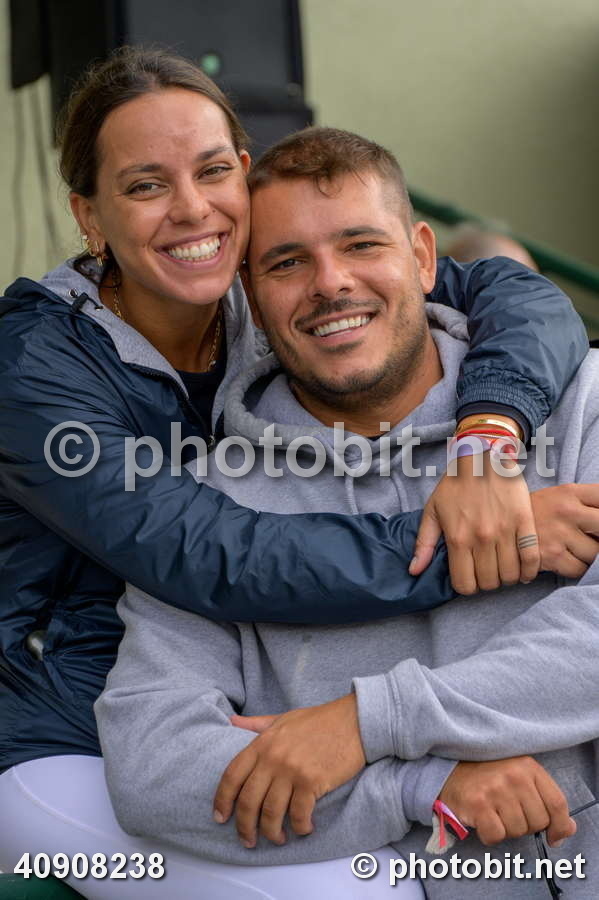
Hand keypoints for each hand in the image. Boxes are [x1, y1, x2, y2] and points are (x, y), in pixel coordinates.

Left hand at [213, 694, 365, 847]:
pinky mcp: (311, 781)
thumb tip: (232, 720)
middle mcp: (273, 757)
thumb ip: (256, 724)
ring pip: (271, 813)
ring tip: (277, 839)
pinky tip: (304, 829)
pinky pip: (298, 814)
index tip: (220, 817)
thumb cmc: (319, 720)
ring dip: (271, 833)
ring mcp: (291, 770)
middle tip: (248, 840)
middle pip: (248, 801)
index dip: (222, 800)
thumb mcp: (283, 718)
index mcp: (262, 743)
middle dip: (244, 827)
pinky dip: (299, 828)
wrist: (353, 720)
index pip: (232, 776)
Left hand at [410, 450, 539, 593]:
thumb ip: (423, 544)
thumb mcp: (432, 511)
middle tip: (486, 572)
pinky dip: (529, 570)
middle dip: (487, 583)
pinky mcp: (524, 521)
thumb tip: (414, 571)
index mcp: (457, 537)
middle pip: (489, 583)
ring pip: (510, 575)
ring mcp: (505, 530)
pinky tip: (522, 569)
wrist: (482, 455)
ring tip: (502, 568)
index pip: (464, 584)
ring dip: (506, 577)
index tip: (469, 578)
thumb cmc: (454, 483)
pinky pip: (531, 558)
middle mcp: (481, 537)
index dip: (467, 587)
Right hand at [440, 757, 575, 846]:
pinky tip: (483, 820)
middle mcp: (514, 776)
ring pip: (517, 831)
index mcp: (529, 767)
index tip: (554, 835)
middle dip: (525, 824)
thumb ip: (546, 800)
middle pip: (538, 822)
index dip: (559, 826)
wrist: (450, 769)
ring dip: (506, 829)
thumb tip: (567, 829)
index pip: (557, 804)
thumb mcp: (521, 777)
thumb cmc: (489, 775)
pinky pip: (496, 836)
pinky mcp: (477, 804)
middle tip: (509, 812)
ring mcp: (495, 789)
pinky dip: (490, 835)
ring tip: (494, 812)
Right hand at [531, 483, 598, 577]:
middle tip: (591, 538)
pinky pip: (579, 569)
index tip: (597, 527)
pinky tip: (567, 559)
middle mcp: (567, 510)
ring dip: (590, 555)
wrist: (497, 522)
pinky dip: (577, 568)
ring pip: (595, 554)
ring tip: (576, 548)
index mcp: (572, 492)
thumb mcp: (562, 495)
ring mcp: (559, 533)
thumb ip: (589, 503)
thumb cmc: (538, 511)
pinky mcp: (550, 555)